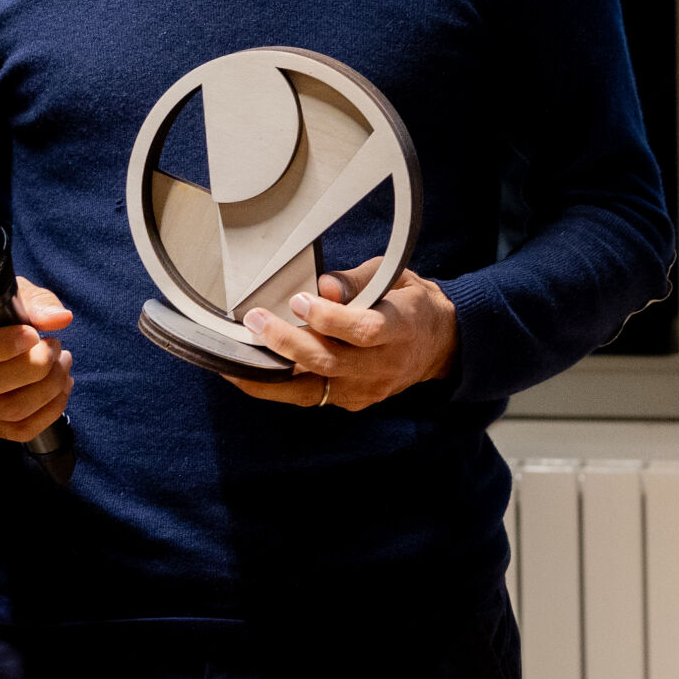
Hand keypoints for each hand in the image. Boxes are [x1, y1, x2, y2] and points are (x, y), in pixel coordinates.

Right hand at [0, 279, 73, 441]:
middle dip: (38, 366)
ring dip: (49, 389)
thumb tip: (60, 318)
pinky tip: (60, 390)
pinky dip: (48, 412)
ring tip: (63, 366)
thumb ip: (36, 303)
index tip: (34, 335)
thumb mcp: (13, 295)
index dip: (4, 345)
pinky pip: (18, 430)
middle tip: (56, 347)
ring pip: (9, 410)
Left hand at [228, 259, 457, 410]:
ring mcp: (369, 388)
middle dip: (287, 341)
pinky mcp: (353, 401)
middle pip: (332, 360)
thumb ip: (356, 283)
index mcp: (403, 327)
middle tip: (256, 321)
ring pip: (315, 386)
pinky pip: (310, 397)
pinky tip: (250, 371)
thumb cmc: (411, 304)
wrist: (440, 345)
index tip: (300, 301)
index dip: (331, 319)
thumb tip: (320, 287)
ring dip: (272, 370)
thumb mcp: (394, 277)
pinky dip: (278, 386)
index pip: (366, 330)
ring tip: (239, 351)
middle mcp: (386, 363)